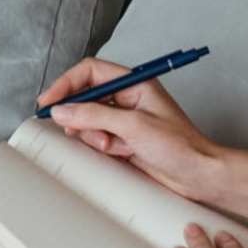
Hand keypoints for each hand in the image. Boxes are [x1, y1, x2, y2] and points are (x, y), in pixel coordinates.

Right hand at [40, 57, 229, 204]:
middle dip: (80, 115)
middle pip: (85, 96)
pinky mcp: (123, 139)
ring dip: (93, 134)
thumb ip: (94, 115)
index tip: (49, 101)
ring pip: (88, 119)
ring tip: (113, 146)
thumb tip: (63, 110)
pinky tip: (118, 152)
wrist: (197, 174)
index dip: (66, 84)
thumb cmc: (179, 146)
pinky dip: (101, 145)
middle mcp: (128, 98)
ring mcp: (125, 119)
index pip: (90, 72)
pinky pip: (97, 136)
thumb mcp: (133, 126)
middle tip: (76, 130)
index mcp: (134, 83)